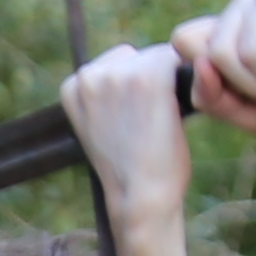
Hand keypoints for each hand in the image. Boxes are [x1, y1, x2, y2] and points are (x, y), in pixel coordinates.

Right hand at [64, 39, 198, 225]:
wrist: (140, 199)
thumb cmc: (129, 169)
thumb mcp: (101, 126)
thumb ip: (107, 94)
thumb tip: (136, 61)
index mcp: (72, 87)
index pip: (113, 63)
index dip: (132, 89)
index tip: (131, 121)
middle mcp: (89, 76)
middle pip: (135, 57)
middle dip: (148, 80)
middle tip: (147, 123)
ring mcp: (117, 74)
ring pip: (156, 57)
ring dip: (167, 82)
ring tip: (159, 120)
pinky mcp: (148, 78)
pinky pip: (174, 62)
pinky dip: (183, 82)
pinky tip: (177, 111)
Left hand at [175, 0, 255, 136]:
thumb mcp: (249, 114)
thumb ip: (212, 100)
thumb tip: (200, 64)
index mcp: (222, 31)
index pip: (184, 40)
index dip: (210, 75)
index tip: (245, 92)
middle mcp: (240, 8)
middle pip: (216, 53)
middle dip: (251, 86)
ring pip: (244, 50)